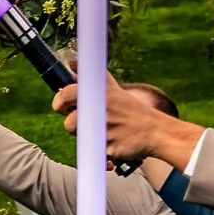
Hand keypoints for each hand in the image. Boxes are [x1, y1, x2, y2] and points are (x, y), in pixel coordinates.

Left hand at [54, 76, 193, 169]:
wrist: (154, 130)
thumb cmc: (131, 111)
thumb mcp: (114, 90)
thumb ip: (95, 79)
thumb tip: (74, 63)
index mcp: (100, 93)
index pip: (66, 93)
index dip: (59, 102)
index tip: (61, 107)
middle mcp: (100, 108)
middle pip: (68, 123)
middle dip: (75, 125)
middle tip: (88, 122)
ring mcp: (103, 128)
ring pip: (78, 137)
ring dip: (86, 137)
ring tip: (102, 132)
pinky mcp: (107, 146)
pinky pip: (92, 151)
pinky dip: (98, 150)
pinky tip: (111, 142)